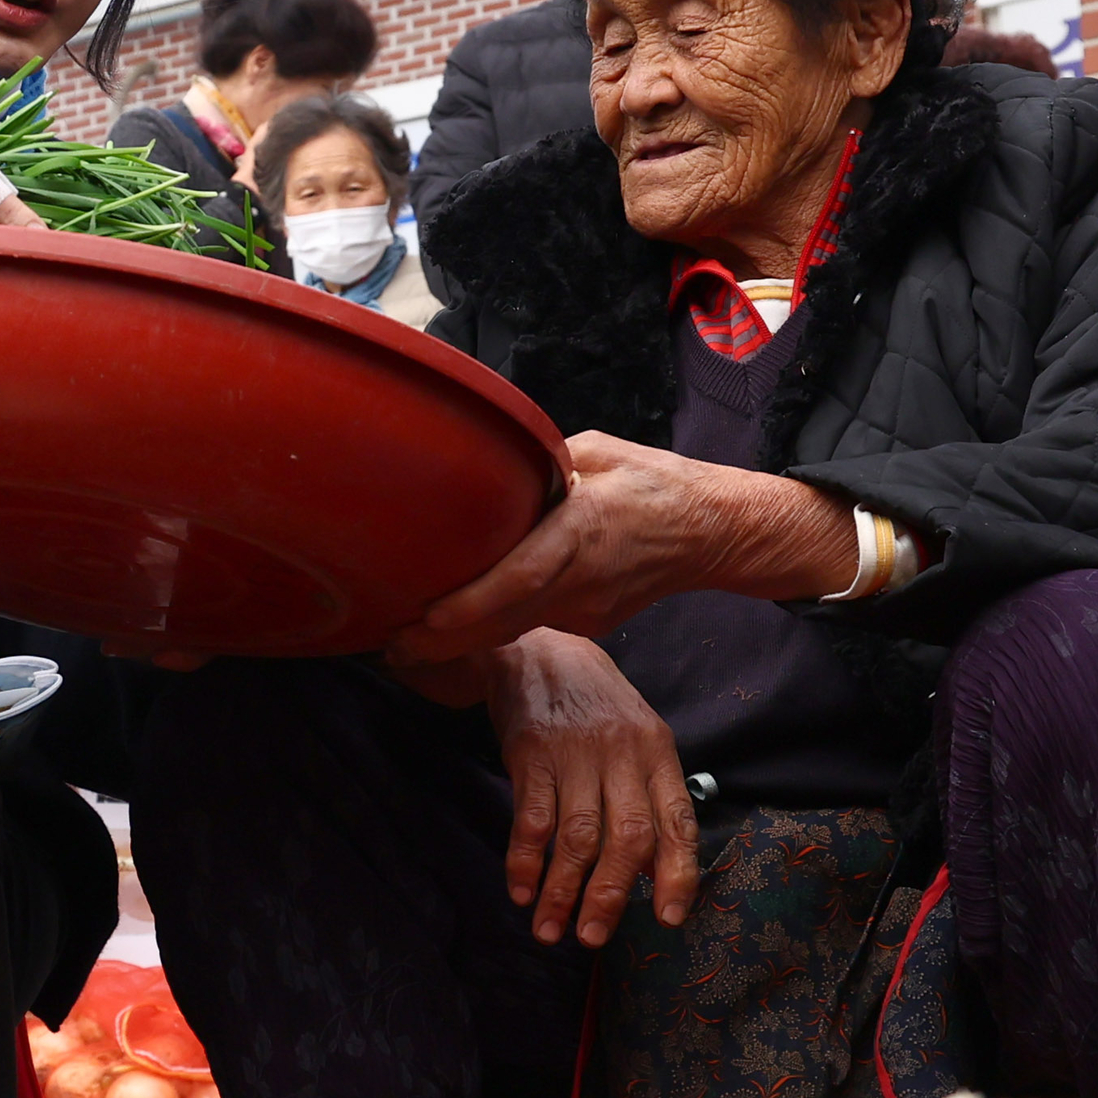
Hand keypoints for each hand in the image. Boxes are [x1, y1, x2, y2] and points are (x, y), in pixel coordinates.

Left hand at [385, 432, 858, 668]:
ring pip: (513, 630)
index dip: (472, 604)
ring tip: (404, 645)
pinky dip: (493, 630)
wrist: (711, 532)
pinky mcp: (587, 623)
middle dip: (444, 642)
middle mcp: (581, 579)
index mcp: (584, 529)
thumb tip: (486, 464)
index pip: (521, 575)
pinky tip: (456, 626)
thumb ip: (540, 462)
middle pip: (504, 620)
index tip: (426, 619)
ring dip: (459, 643)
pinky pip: (532, 624)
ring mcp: (585, 609)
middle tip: (387, 647)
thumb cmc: (653, 481)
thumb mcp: (596, 450)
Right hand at [478, 629, 700, 947]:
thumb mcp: (635, 737)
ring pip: (578, 836)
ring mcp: (576, 753)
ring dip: (563, 890)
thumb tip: (650, 870)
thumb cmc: (593, 703)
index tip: (668, 918)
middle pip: (627, 836)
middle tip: (593, 937)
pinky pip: (531, 818)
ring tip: (551, 930)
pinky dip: (526, 861)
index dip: (676, 874)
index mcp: (657, 752)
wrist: (537, 647)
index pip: (676, 821)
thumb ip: (646, 796)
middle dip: (611, 895)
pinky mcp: (531, 752)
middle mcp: (622, 753)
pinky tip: (522, 892)